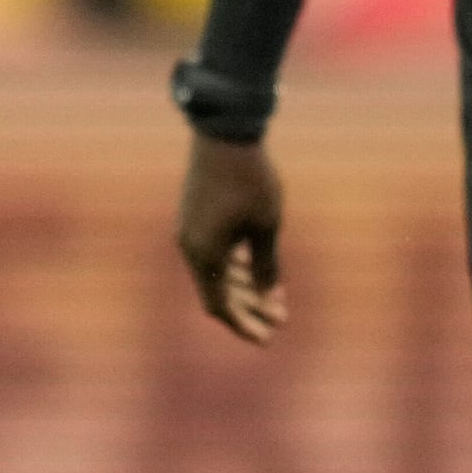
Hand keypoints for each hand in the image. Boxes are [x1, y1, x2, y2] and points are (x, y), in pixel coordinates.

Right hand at [175, 133, 285, 343]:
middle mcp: (191, 246)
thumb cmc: (250, 181)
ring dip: (244, 286)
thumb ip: (266, 265)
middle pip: (218, 292)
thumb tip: (269, 298)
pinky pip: (213, 252)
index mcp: (204, 255)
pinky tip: (256, 267)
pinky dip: (234, 265)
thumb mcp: (267, 227)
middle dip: (250, 309)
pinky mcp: (195, 215)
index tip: (268, 339)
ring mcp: (191, 230)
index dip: (244, 325)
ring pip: (216, 271)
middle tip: (280, 320)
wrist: (225, 133)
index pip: (220, 306)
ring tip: (275, 296)